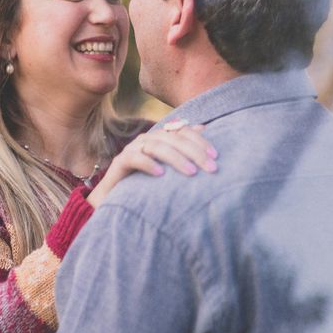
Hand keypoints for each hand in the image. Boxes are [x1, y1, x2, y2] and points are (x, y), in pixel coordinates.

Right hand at [86, 124, 217, 207]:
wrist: (116, 203)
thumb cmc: (148, 186)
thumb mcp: (171, 171)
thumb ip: (185, 152)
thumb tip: (204, 129)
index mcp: (160, 138)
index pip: (183, 131)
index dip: (200, 141)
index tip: (216, 157)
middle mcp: (147, 140)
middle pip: (173, 138)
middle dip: (194, 152)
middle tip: (210, 168)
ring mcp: (132, 149)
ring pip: (157, 146)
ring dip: (176, 158)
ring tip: (191, 173)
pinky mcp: (119, 163)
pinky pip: (134, 158)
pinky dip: (148, 164)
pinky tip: (161, 174)